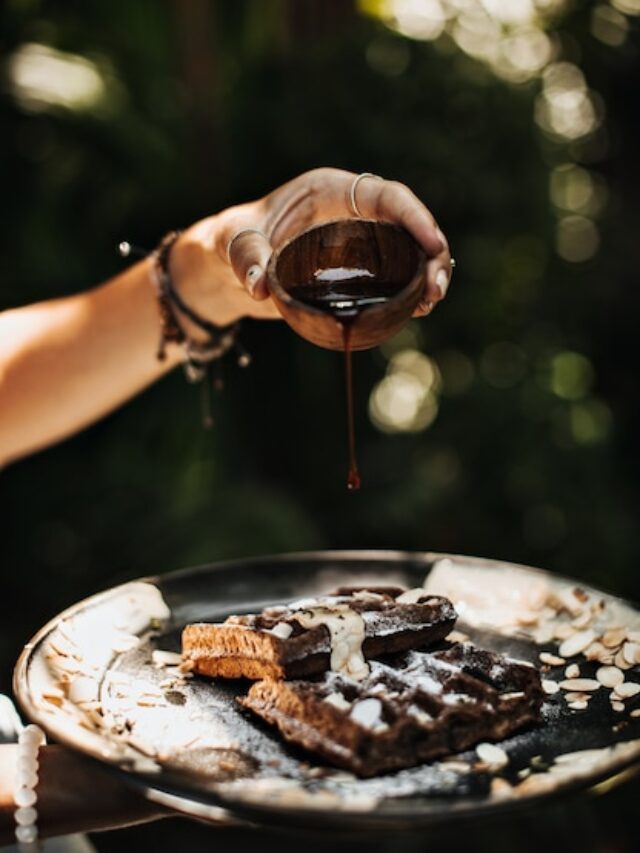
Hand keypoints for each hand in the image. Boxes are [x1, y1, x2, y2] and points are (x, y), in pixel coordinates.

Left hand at [171, 168, 452, 326]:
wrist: (229, 268)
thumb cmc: (233, 241)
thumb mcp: (235, 244)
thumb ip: (247, 259)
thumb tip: (259, 288)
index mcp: (330, 191)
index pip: (383, 195)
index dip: (413, 216)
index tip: (432, 244)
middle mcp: (352, 213)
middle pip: (406, 224)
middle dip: (430, 252)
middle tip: (436, 289)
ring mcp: (359, 244)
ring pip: (408, 252)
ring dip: (427, 274)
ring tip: (430, 303)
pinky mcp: (358, 272)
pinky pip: (394, 277)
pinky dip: (410, 291)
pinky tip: (418, 311)